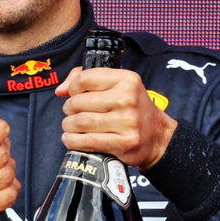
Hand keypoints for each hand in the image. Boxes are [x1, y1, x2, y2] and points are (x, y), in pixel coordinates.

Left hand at [55, 66, 176, 167]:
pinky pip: (87, 141)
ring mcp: (126, 121)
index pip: (85, 78)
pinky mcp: (123, 142)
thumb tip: (61, 90)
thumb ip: (88, 79)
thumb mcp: (119, 85)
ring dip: (69, 126)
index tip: (73, 94)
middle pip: (78, 102)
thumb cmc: (133, 109)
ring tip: (71, 126)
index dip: (72, 87)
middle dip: (69, 109)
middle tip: (73, 113)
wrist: (158, 136)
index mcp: (126, 80)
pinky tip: (71, 139)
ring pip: (80, 122)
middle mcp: (127, 98)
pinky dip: (73, 141)